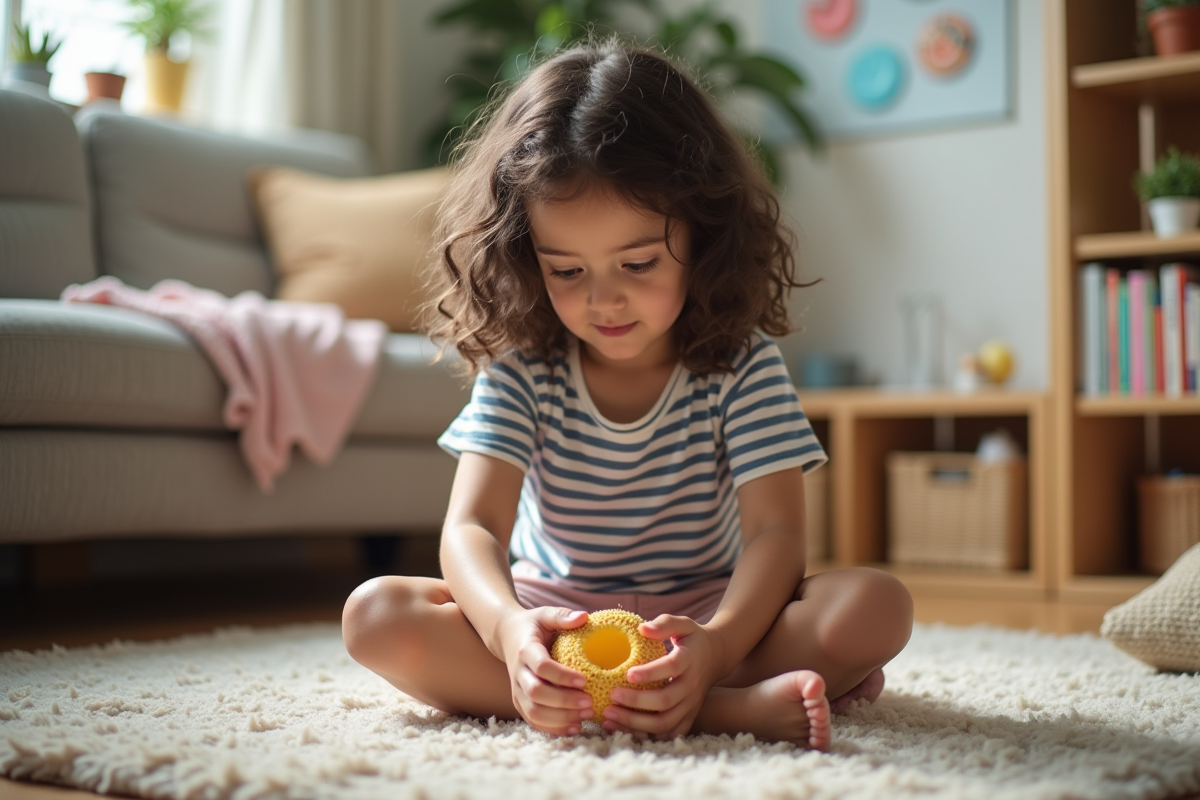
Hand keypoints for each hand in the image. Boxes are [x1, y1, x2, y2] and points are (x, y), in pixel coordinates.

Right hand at [496, 606, 593, 735]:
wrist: (507, 636)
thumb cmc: (533, 625)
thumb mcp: (546, 615)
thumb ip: (563, 616)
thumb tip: (585, 617)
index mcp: (525, 650)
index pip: (541, 667)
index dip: (563, 676)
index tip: (585, 680)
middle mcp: (518, 673)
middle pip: (537, 694)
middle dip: (564, 701)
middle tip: (590, 702)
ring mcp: (516, 690)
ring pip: (534, 712)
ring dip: (561, 718)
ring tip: (586, 716)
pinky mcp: (519, 703)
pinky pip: (533, 721)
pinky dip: (553, 728)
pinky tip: (575, 727)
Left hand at [602, 615, 724, 738]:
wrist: (717, 658)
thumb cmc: (692, 639)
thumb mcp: (683, 624)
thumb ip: (664, 623)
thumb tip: (642, 628)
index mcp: (690, 660)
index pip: (672, 668)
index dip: (651, 672)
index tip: (628, 674)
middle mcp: (692, 686)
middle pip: (665, 701)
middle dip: (636, 702)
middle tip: (611, 696)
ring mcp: (691, 705)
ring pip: (664, 723)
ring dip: (635, 723)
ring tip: (609, 715)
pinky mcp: (688, 717)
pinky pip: (667, 733)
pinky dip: (644, 735)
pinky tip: (621, 728)